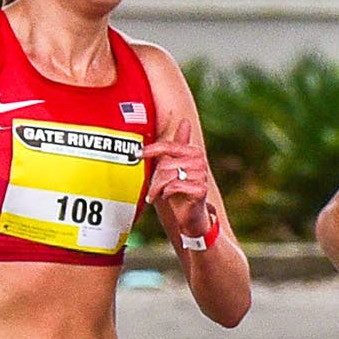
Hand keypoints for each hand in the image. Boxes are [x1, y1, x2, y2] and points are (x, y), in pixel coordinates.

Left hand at [141, 122, 212, 237]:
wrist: (191, 217)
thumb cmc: (180, 191)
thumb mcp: (175, 167)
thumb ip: (177, 146)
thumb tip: (185, 121)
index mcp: (194, 152)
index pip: (168, 146)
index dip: (150, 150)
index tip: (136, 154)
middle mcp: (200, 161)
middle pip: (165, 163)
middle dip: (154, 178)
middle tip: (151, 189)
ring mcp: (202, 175)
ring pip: (168, 175)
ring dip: (157, 187)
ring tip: (155, 195)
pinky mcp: (201, 190)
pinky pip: (174, 185)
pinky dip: (165, 192)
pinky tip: (166, 196)